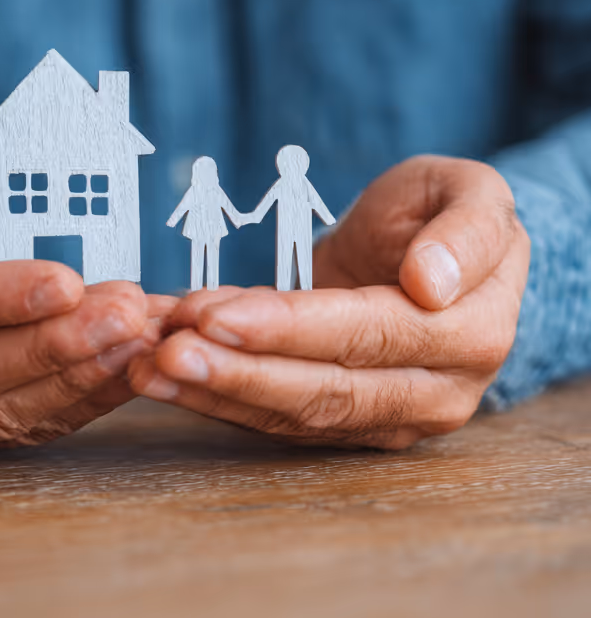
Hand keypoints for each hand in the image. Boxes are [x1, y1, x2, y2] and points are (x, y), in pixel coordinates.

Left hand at [130, 156, 529, 449]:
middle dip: (237, 373)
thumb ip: (464, 231)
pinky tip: (164, 376)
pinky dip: (216, 398)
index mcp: (471, 333)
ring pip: (293, 415)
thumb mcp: (471, 192)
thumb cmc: (445, 212)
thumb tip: (430, 284)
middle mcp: (436, 392)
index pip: (369, 334)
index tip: (219, 315)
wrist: (431, 250)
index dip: (290, 328)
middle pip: (325, 391)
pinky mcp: (348, 425)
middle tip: (165, 350)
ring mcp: (391, 417)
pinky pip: (277, 418)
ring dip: (215, 393)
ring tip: (147, 366)